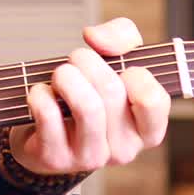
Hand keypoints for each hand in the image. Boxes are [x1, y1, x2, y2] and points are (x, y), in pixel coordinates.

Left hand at [8, 17, 170, 176]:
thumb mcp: (114, 61)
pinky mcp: (56, 158)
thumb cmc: (85, 93)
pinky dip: (39, 93)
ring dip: (65, 76)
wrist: (40, 133)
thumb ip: (121, 36)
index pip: (154, 99)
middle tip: (74, 59)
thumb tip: (96, 37)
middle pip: (112, 92)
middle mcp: (124, 149)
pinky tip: (39, 93)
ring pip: (86, 106)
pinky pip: (49, 115)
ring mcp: (90, 158)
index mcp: (147, 130)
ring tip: (59, 74)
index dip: (134, 73)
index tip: (118, 67)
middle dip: (86, 61)